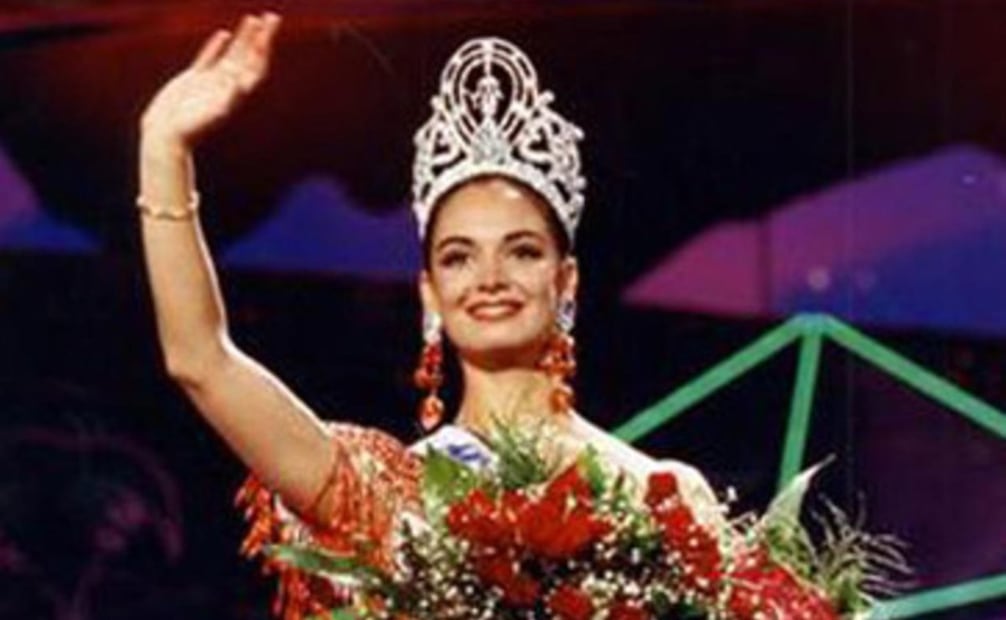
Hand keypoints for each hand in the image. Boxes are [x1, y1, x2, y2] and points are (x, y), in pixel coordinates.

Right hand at [140, 12, 280, 147]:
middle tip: (272, 17)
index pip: (256, 67)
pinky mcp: (194, 80)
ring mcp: (212, 82)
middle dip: (261, 37)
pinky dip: (217, 46)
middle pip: (250, 57)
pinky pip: (209, 59)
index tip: (271, 30)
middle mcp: (228, 86)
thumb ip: (227, 98)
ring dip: (244, 37)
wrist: (167, 136)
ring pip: (232, 55)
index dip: (265, 48)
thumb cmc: (190, 129)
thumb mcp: (211, 113)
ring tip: (252, 19)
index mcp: (236, 94)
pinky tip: (223, 34)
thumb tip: (239, 82)